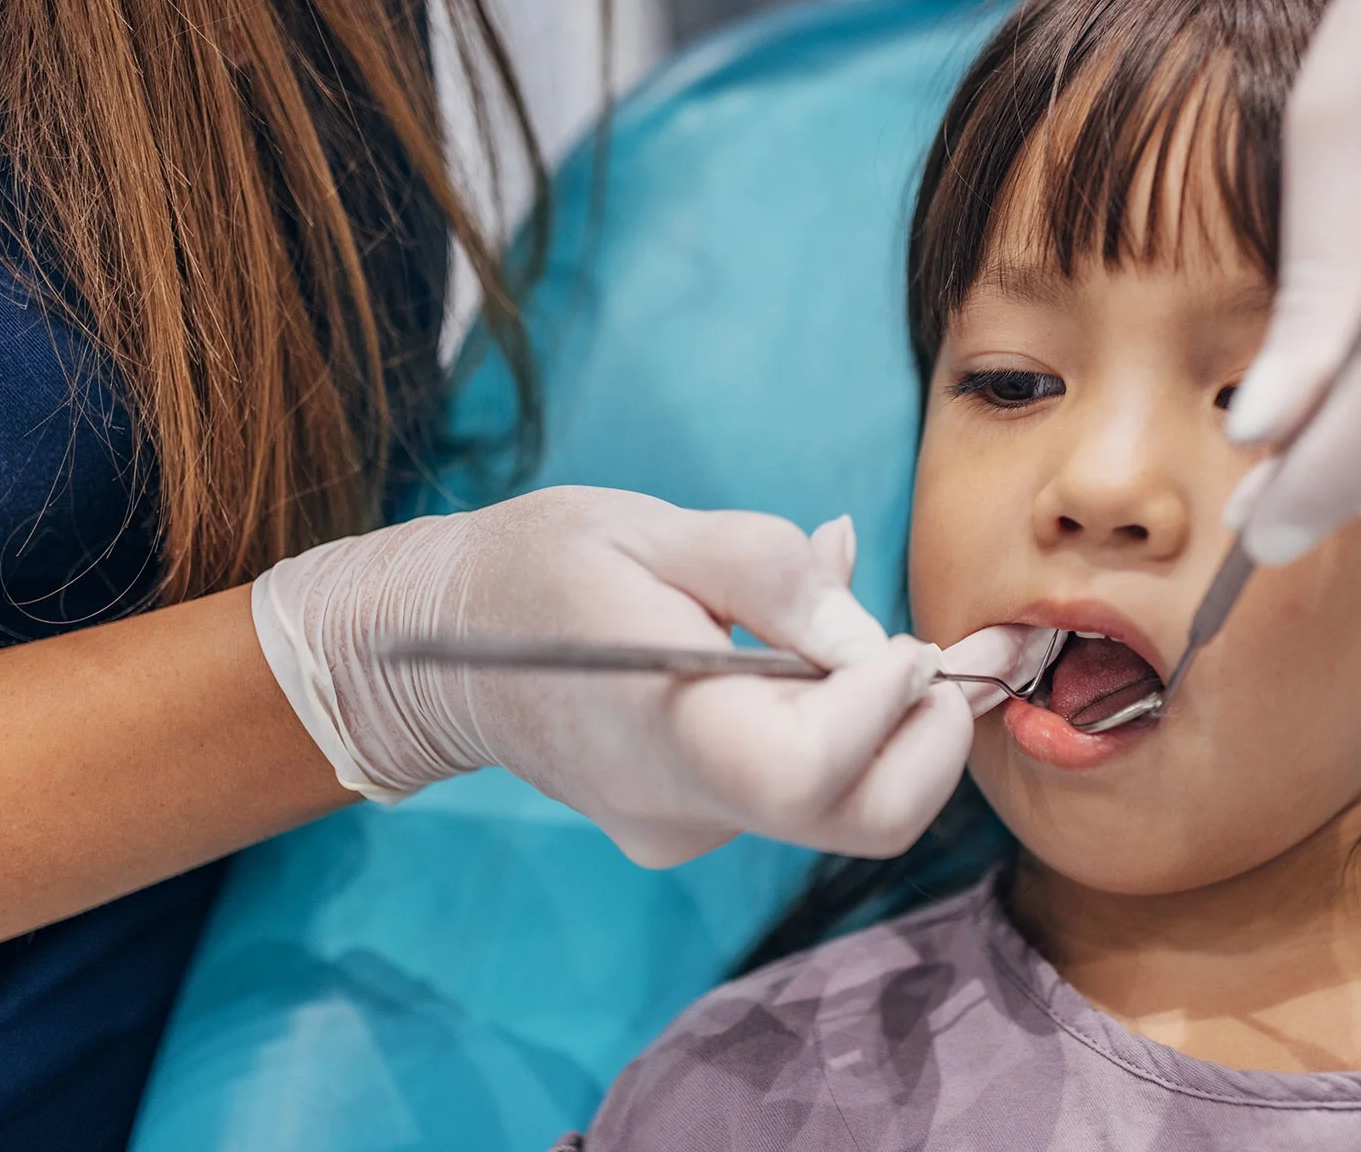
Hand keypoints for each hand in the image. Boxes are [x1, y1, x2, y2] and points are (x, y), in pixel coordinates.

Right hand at [250, 486, 1051, 865]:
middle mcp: (685, 806)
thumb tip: (865, 624)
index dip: (887, 708)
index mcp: (670, 731)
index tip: (904, 639)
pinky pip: (796, 789)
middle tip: (926, 651)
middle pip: (859, 819)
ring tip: (847, 631)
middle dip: (926, 740)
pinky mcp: (693, 826)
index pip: (816, 773)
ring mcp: (688, 829)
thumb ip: (765, 568)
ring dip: (883, 727)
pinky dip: (832, 729)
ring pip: (839, 807)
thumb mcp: (648, 530)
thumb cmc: (537, 570)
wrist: (435, 654)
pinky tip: (791, 657)